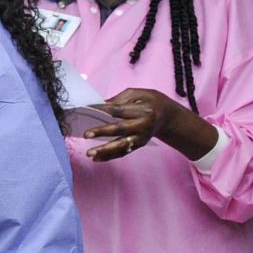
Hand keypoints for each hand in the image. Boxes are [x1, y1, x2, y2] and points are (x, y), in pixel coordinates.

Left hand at [83, 88, 217, 162]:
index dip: (102, 109)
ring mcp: (141, 137)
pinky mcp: (138, 145)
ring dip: (104, 150)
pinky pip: (123, 152)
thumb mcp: (136, 94)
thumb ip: (117, 100)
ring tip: (89, 153)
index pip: (118, 110)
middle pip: (120, 129)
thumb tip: (97, 107)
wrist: (166, 115)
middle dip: (102, 132)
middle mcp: (143, 125)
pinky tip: (97, 159)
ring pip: (121, 145)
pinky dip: (109, 156)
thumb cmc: (148, 101)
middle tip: (86, 134)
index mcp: (143, 110)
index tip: (87, 109)